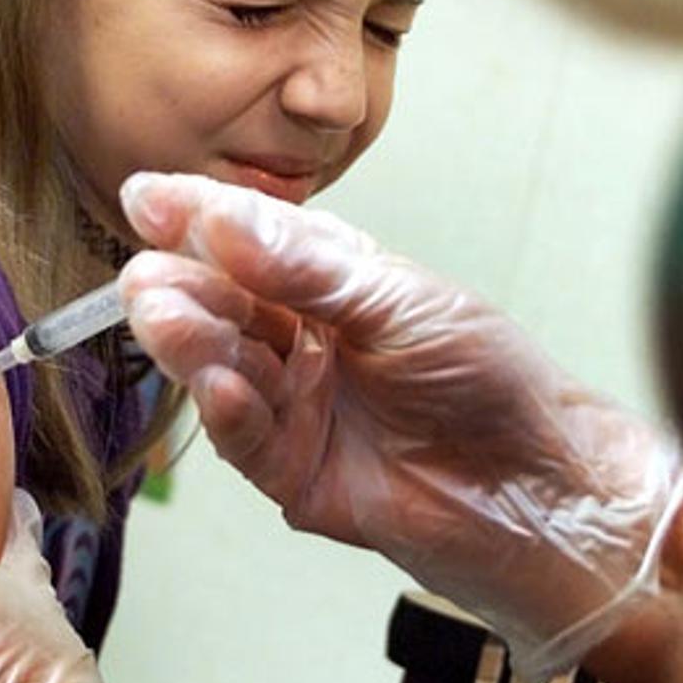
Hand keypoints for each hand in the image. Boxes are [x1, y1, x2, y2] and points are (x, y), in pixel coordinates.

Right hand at [117, 172, 682, 681]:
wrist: (536, 486)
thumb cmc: (489, 379)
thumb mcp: (403, 303)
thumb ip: (310, 269)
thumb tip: (226, 221)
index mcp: (331, 282)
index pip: (252, 240)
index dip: (198, 217)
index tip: (146, 197)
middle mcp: (303, 338)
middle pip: (224, 306)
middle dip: (182, 286)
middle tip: (145, 275)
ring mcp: (295, 404)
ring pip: (223, 368)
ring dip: (192, 345)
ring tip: (166, 320)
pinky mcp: (293, 469)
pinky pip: (246, 437)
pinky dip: (229, 412)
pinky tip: (219, 386)